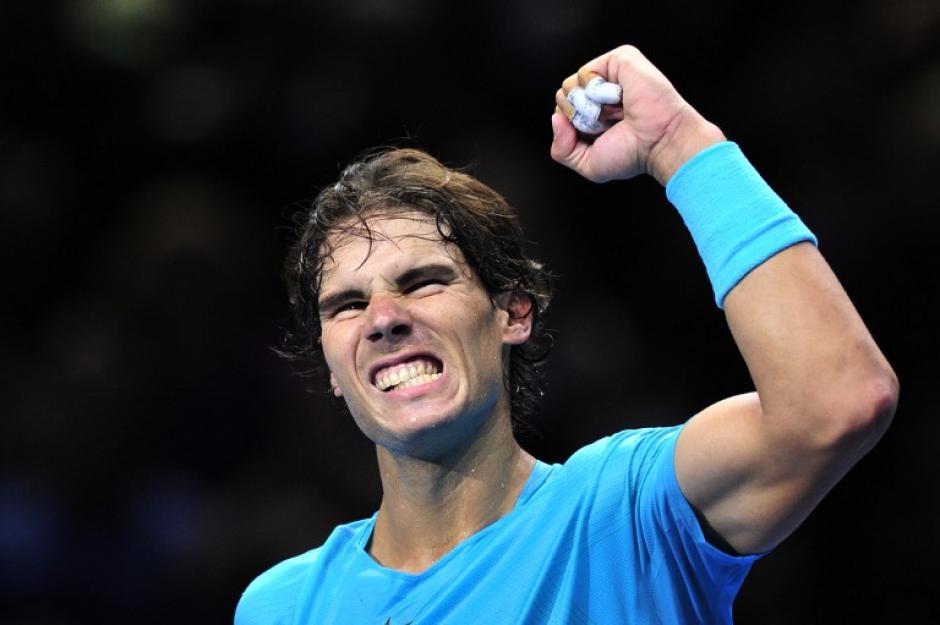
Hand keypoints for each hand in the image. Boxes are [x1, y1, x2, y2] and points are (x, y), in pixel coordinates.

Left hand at [551, 45, 724, 184]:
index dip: (572, 129)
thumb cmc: (632, 154)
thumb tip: (556, 118)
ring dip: (589, 107)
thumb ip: (561, 149)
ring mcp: (609, 74)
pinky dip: (598, 91)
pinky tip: (619, 98)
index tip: (600, 136)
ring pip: (570, 85)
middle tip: (609, 124)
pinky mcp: (619, 59)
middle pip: (562, 97)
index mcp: (594, 112)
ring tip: (616, 112)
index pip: (561, 112)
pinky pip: (586, 73)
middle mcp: (600, 91)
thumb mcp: (587, 163)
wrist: (658, 142)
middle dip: (579, 117)